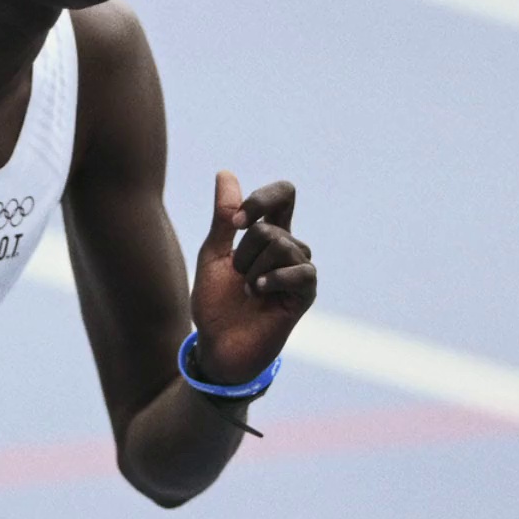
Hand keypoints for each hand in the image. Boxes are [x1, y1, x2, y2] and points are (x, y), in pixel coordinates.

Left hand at [190, 171, 316, 385]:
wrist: (217, 345)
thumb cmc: (214, 302)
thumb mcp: (213, 254)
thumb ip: (224, 217)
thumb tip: (226, 173)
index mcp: (269, 234)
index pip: (284, 195)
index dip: (261, 200)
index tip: (234, 223)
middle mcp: (289, 248)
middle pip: (271, 227)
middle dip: (243, 252)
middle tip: (238, 278)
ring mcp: (299, 271)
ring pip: (282, 245)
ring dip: (253, 269)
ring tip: (248, 291)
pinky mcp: (305, 294)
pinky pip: (300, 270)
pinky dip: (272, 279)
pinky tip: (257, 293)